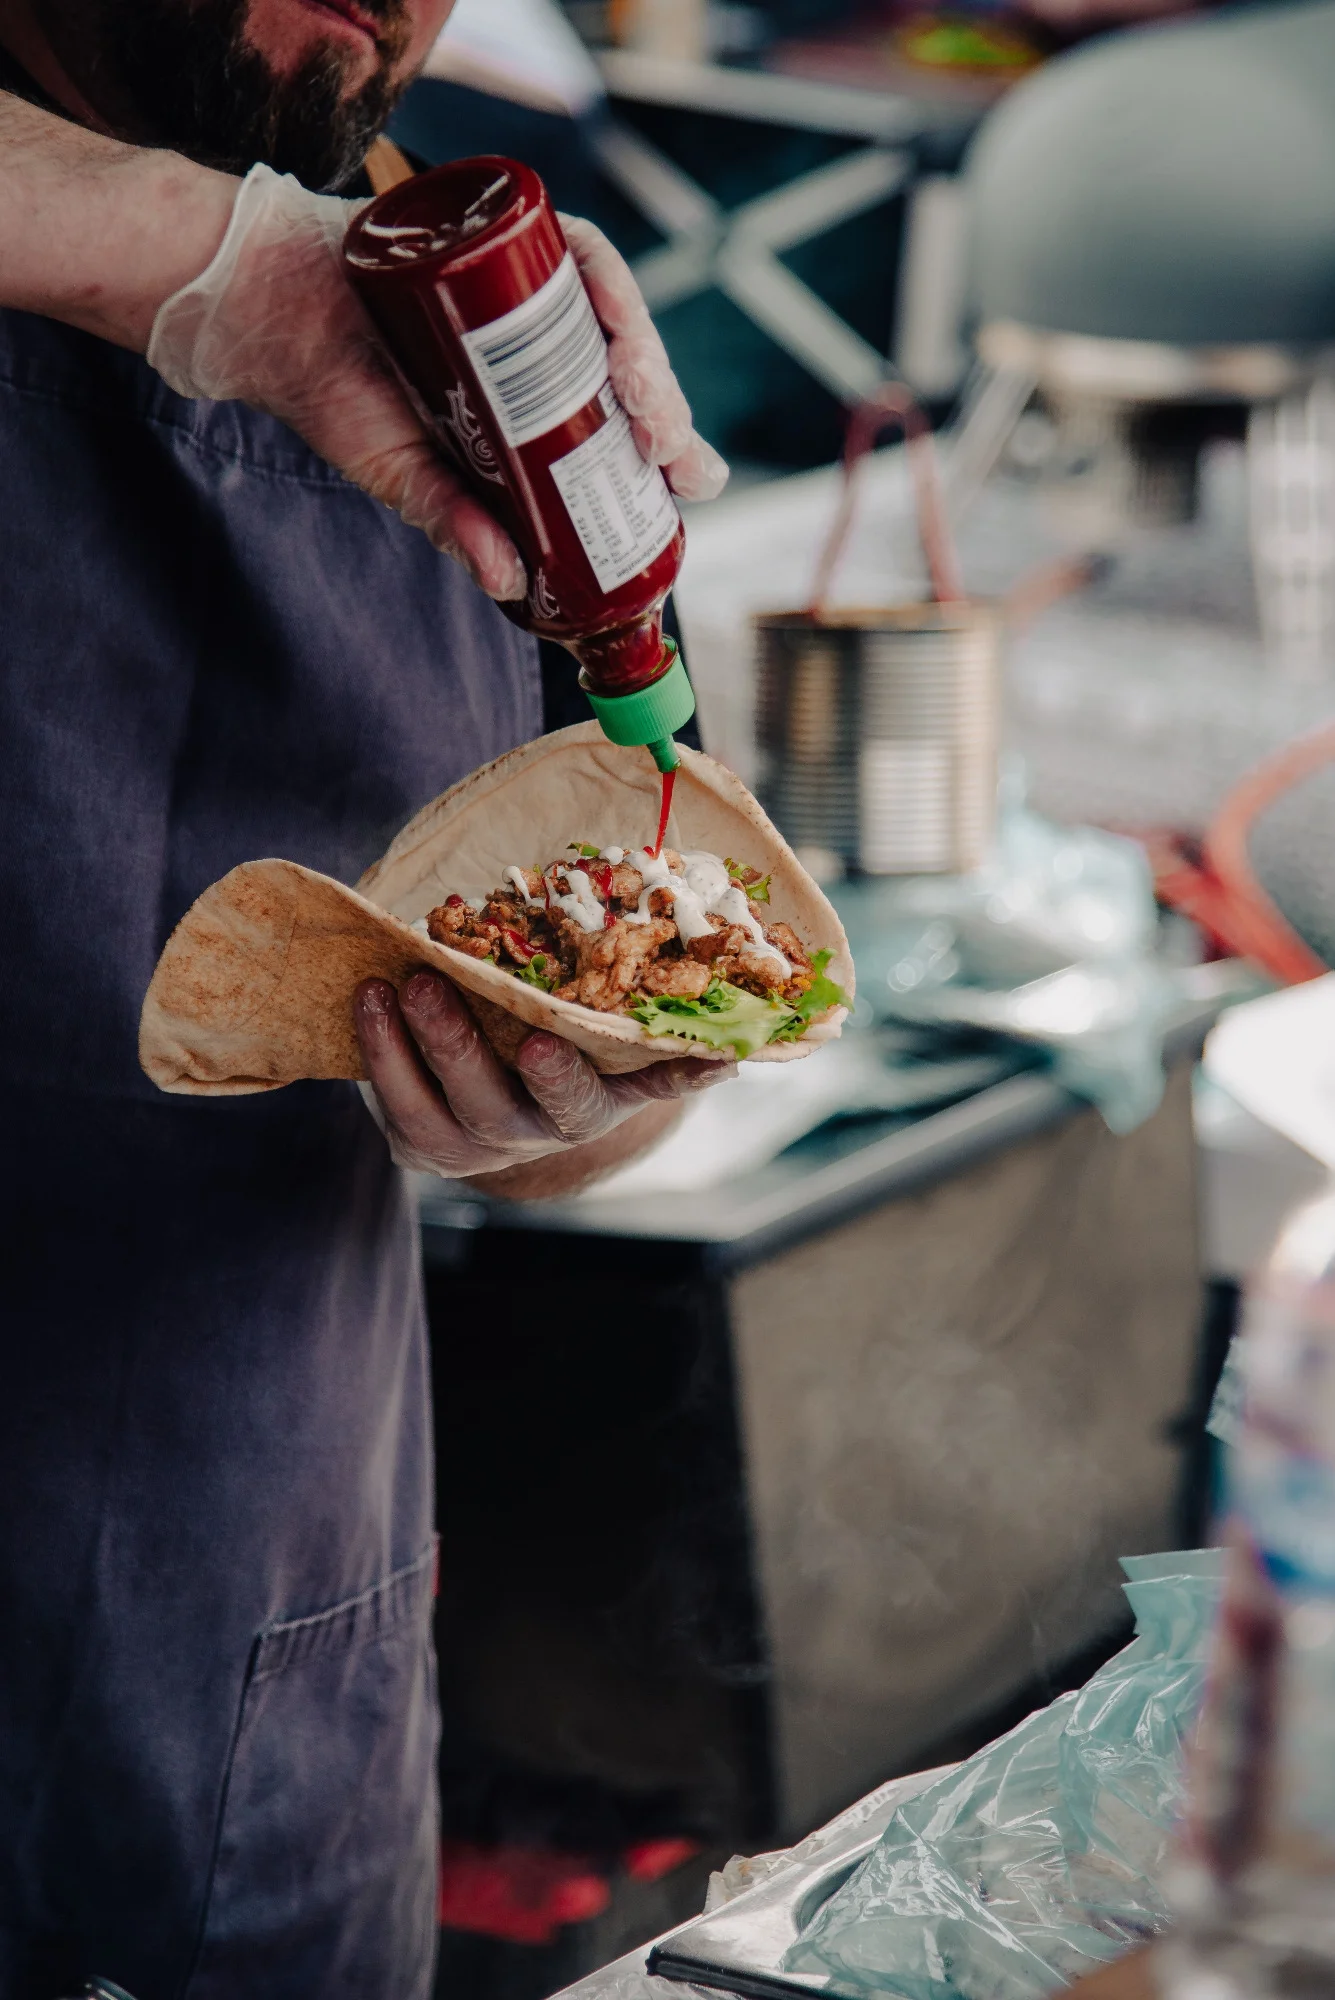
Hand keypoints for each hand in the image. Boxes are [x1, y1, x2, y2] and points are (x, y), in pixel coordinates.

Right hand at [146, 165, 726, 600]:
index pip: (621, 428)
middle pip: (632, 375)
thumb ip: (454, 524)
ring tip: (644, 400)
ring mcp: (531, 290)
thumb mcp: (404, 476)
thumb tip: (511, 585)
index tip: (693, 479)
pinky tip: (616, 328)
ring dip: (646, 359)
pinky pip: (581, 255)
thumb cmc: (338, 395)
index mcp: (533, 409)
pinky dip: (607, 287)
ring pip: (619, 319)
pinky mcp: (510, 238)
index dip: (668, 450)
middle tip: (669, 449)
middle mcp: (544, 347)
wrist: (270, 310)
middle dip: (664, 412)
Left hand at [355, 970, 733, 1182]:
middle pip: (491, 1103)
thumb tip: (737, 1051)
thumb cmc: (578, 1046)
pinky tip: (367, 997)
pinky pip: (394, 1106)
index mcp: (589, 1110)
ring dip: (405, 1044)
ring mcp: (471, 1145)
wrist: (513, 1091)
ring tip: (389, 983)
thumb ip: (666, 1047)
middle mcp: (529, 1137)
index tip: (537, 1042)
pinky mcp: (419, 1141)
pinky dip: (377, 1052)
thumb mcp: (623, 1051)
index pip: (580, 1102)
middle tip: (432, 983)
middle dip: (456, 1044)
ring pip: (433, 1106)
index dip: (560, 1076)